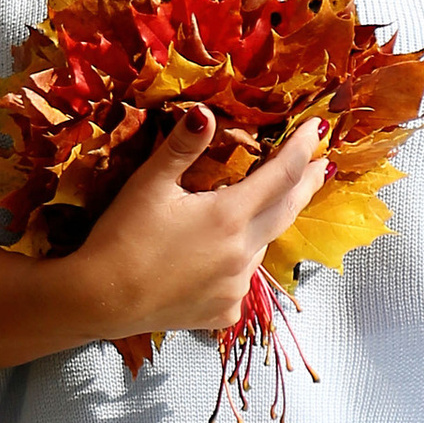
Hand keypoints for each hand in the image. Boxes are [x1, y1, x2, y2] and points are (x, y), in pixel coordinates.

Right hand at [75, 107, 329, 340]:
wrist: (101, 300)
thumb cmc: (121, 238)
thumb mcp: (148, 184)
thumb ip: (182, 147)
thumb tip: (206, 111)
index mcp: (229, 215)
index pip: (282, 174)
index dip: (302, 148)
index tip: (317, 129)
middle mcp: (242, 252)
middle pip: (287, 210)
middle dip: (307, 185)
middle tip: (323, 166)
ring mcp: (237, 286)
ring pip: (261, 246)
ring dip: (262, 226)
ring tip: (252, 212)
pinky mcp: (225, 311)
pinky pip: (240, 281)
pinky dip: (235, 264)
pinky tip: (215, 261)